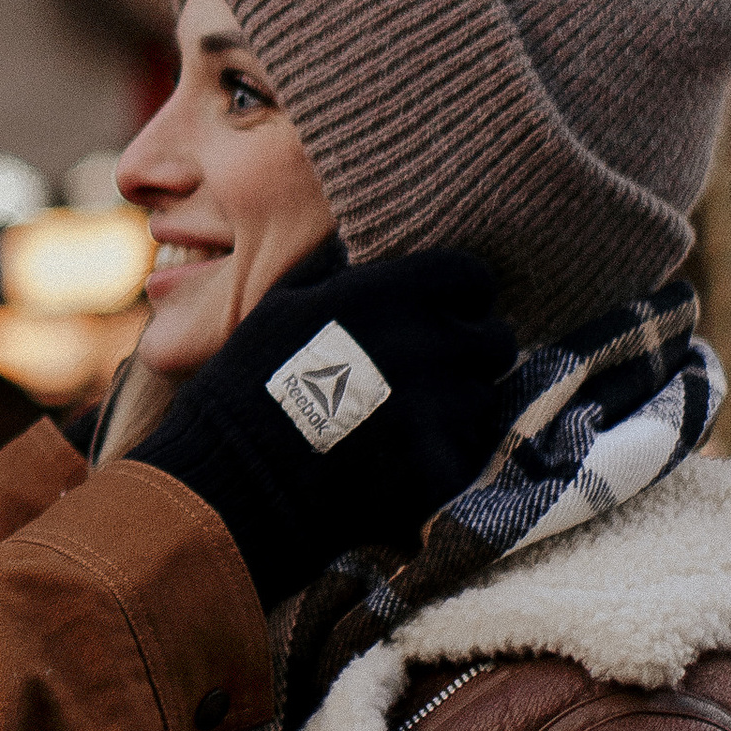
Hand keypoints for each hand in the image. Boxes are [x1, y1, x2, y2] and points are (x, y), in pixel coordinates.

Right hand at [123, 240, 516, 616]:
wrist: (234, 481)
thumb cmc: (249, 387)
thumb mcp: (283, 307)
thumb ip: (336, 275)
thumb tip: (354, 249)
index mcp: (388, 294)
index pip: (471, 277)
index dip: (465, 297)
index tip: (451, 315)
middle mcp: (425, 343)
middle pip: (496, 341)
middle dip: (471, 355)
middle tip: (434, 376)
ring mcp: (438, 408)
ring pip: (484, 399)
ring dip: (457, 408)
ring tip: (409, 424)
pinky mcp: (442, 466)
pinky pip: (470, 452)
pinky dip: (446, 457)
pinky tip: (404, 462)